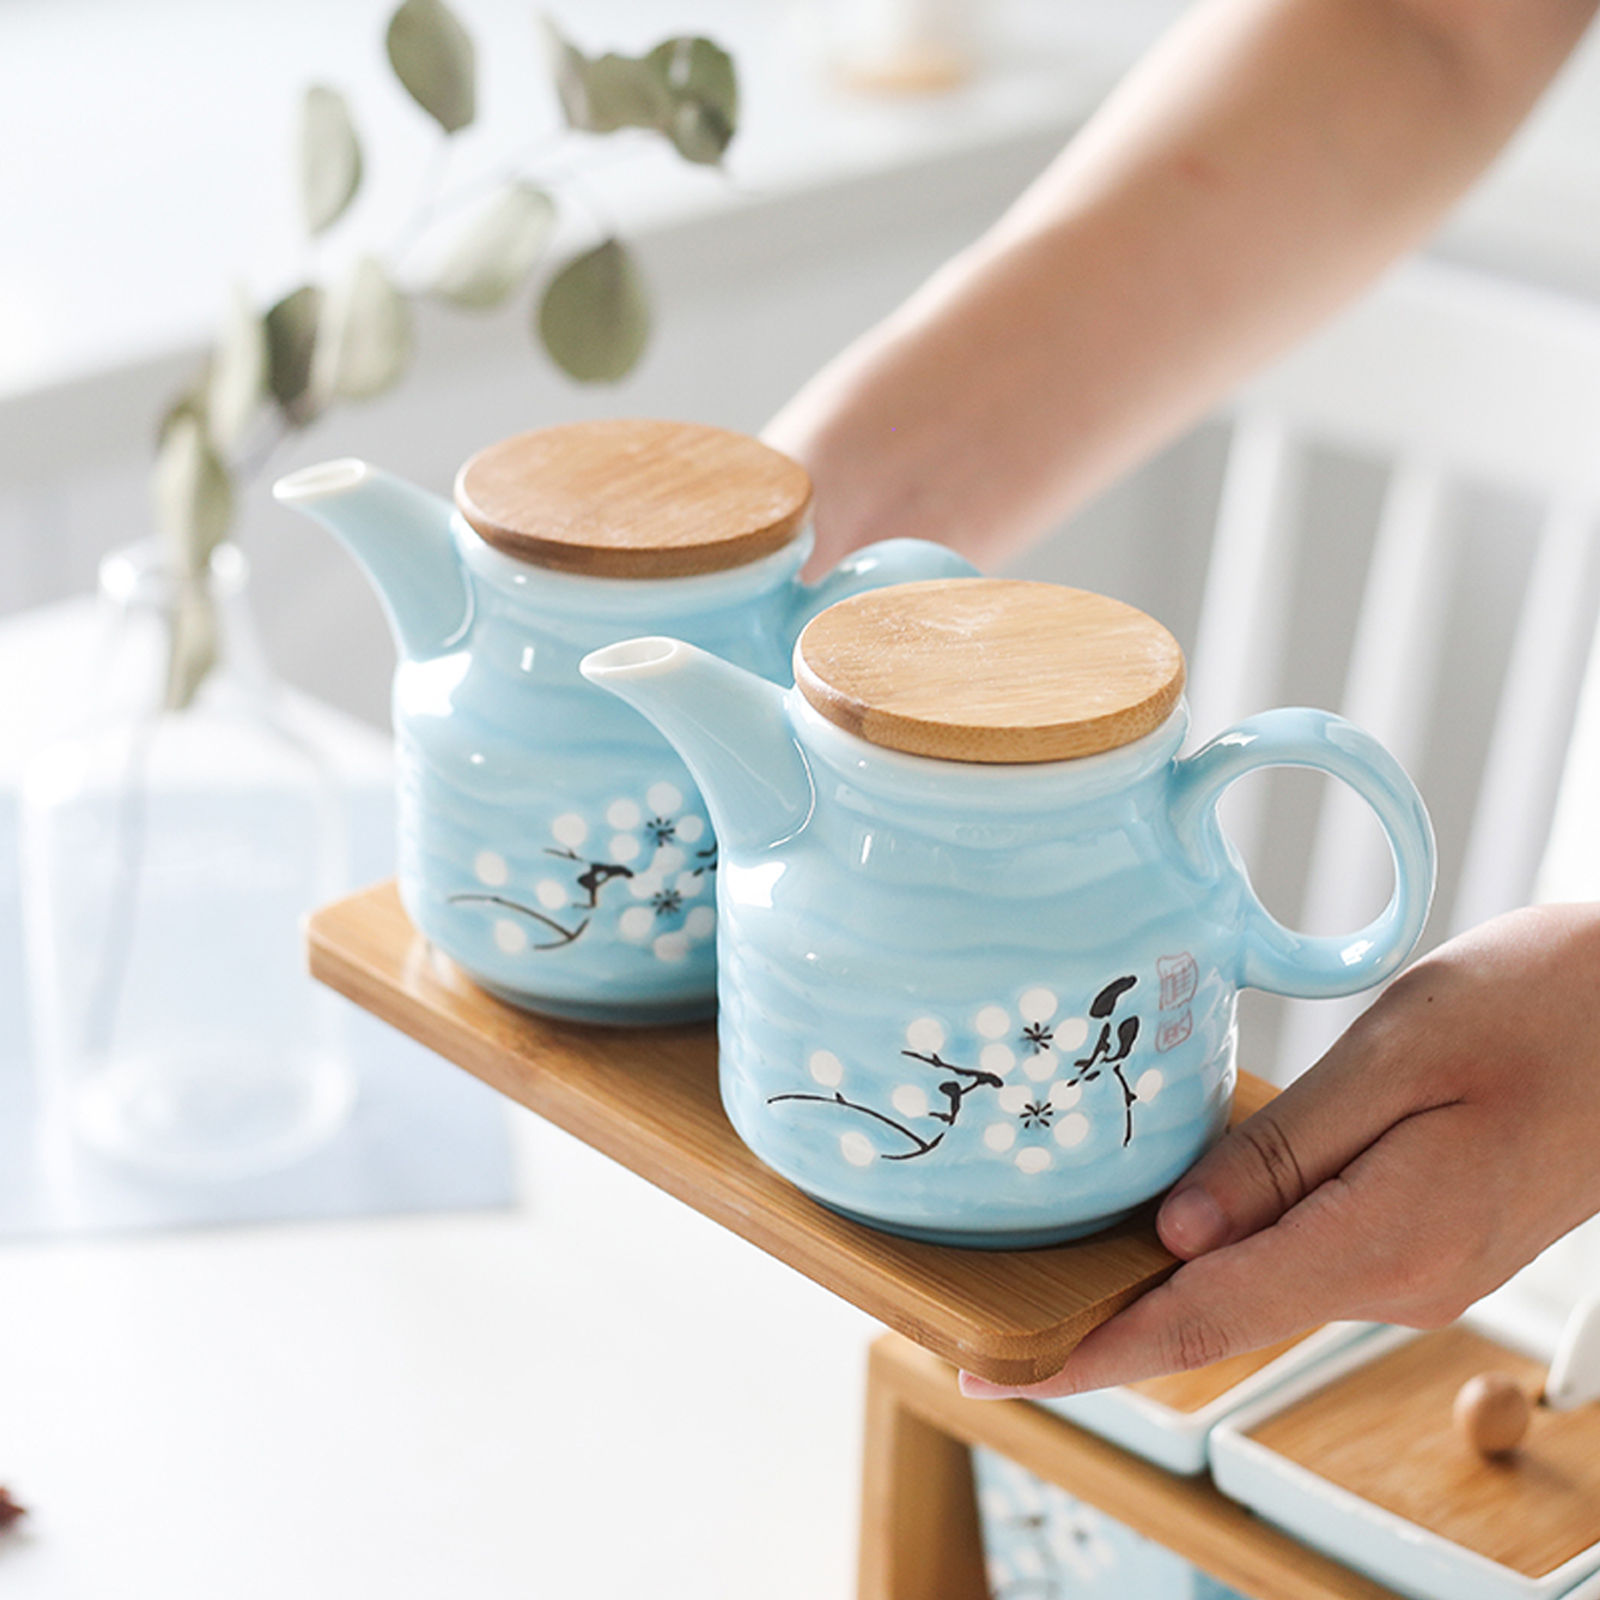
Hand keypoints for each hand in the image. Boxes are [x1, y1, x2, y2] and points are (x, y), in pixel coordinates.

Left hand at [960, 902, 1599, 1399]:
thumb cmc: (1538, 1009)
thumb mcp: (1395, 1056)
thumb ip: (1279, 1153)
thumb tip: (1172, 1237)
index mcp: (1387, 1242)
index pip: (1203, 1321)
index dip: (1089, 1355)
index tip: (994, 1371)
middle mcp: (1398, 1281)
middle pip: (1215, 1318)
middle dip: (1103, 1327)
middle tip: (991, 1318)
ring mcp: (1415, 1271)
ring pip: (1253, 1292)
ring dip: (1156, 1292)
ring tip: (1054, 1271)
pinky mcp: (1420, 1243)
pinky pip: (1296, 1262)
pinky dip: (1218, 1260)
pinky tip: (1166, 1230)